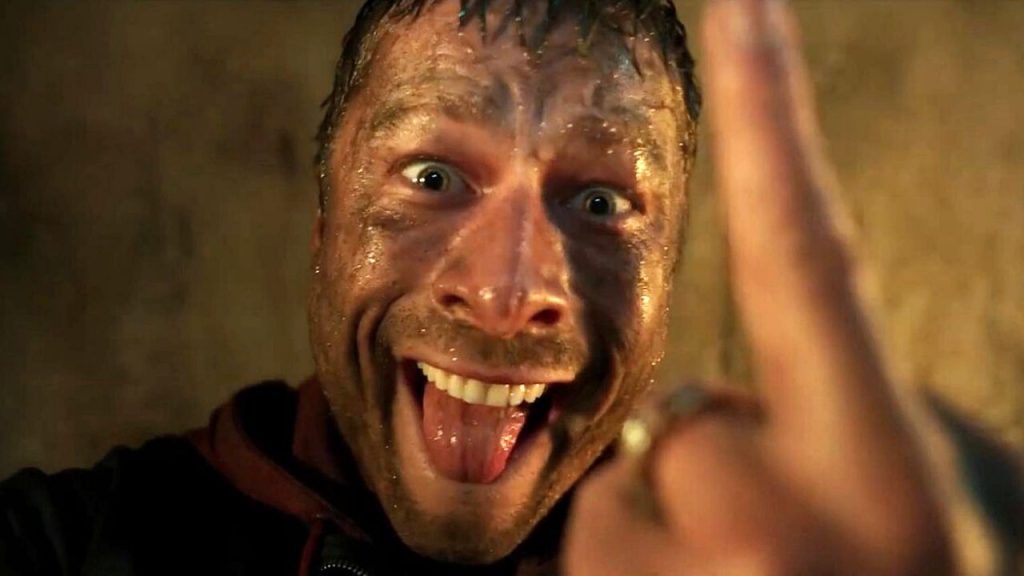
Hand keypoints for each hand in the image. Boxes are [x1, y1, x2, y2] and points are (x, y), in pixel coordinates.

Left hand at [564, 0, 955, 573]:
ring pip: (631, 504)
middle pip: (685, 421)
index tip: (738, 0)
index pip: (811, 251)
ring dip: (671, 542)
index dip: (775, 117)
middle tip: (780, 555)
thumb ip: (826, 422)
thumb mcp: (895, 502)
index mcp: (883, 470)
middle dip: (713, 471)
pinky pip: (589, 561)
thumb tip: (727, 396)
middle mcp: (791, 518)